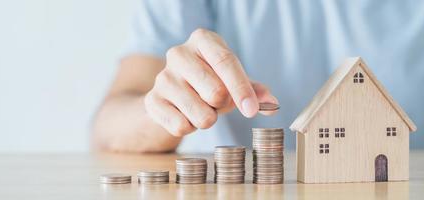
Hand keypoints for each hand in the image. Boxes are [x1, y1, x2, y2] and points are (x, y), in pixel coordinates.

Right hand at [144, 29, 277, 136]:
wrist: (172, 94)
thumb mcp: (233, 80)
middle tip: (216, 101)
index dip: (241, 89)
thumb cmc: (209, 81)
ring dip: (208, 119)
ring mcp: (162, 77)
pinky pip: (182, 127)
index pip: (226, 62)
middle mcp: (178, 53)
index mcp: (202, 39)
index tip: (251, 110)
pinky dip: (191, 128)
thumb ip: (255, 90)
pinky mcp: (152, 101)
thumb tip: (272, 104)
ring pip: (201, 115)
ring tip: (201, 108)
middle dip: (223, 105)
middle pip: (216, 92)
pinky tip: (186, 115)